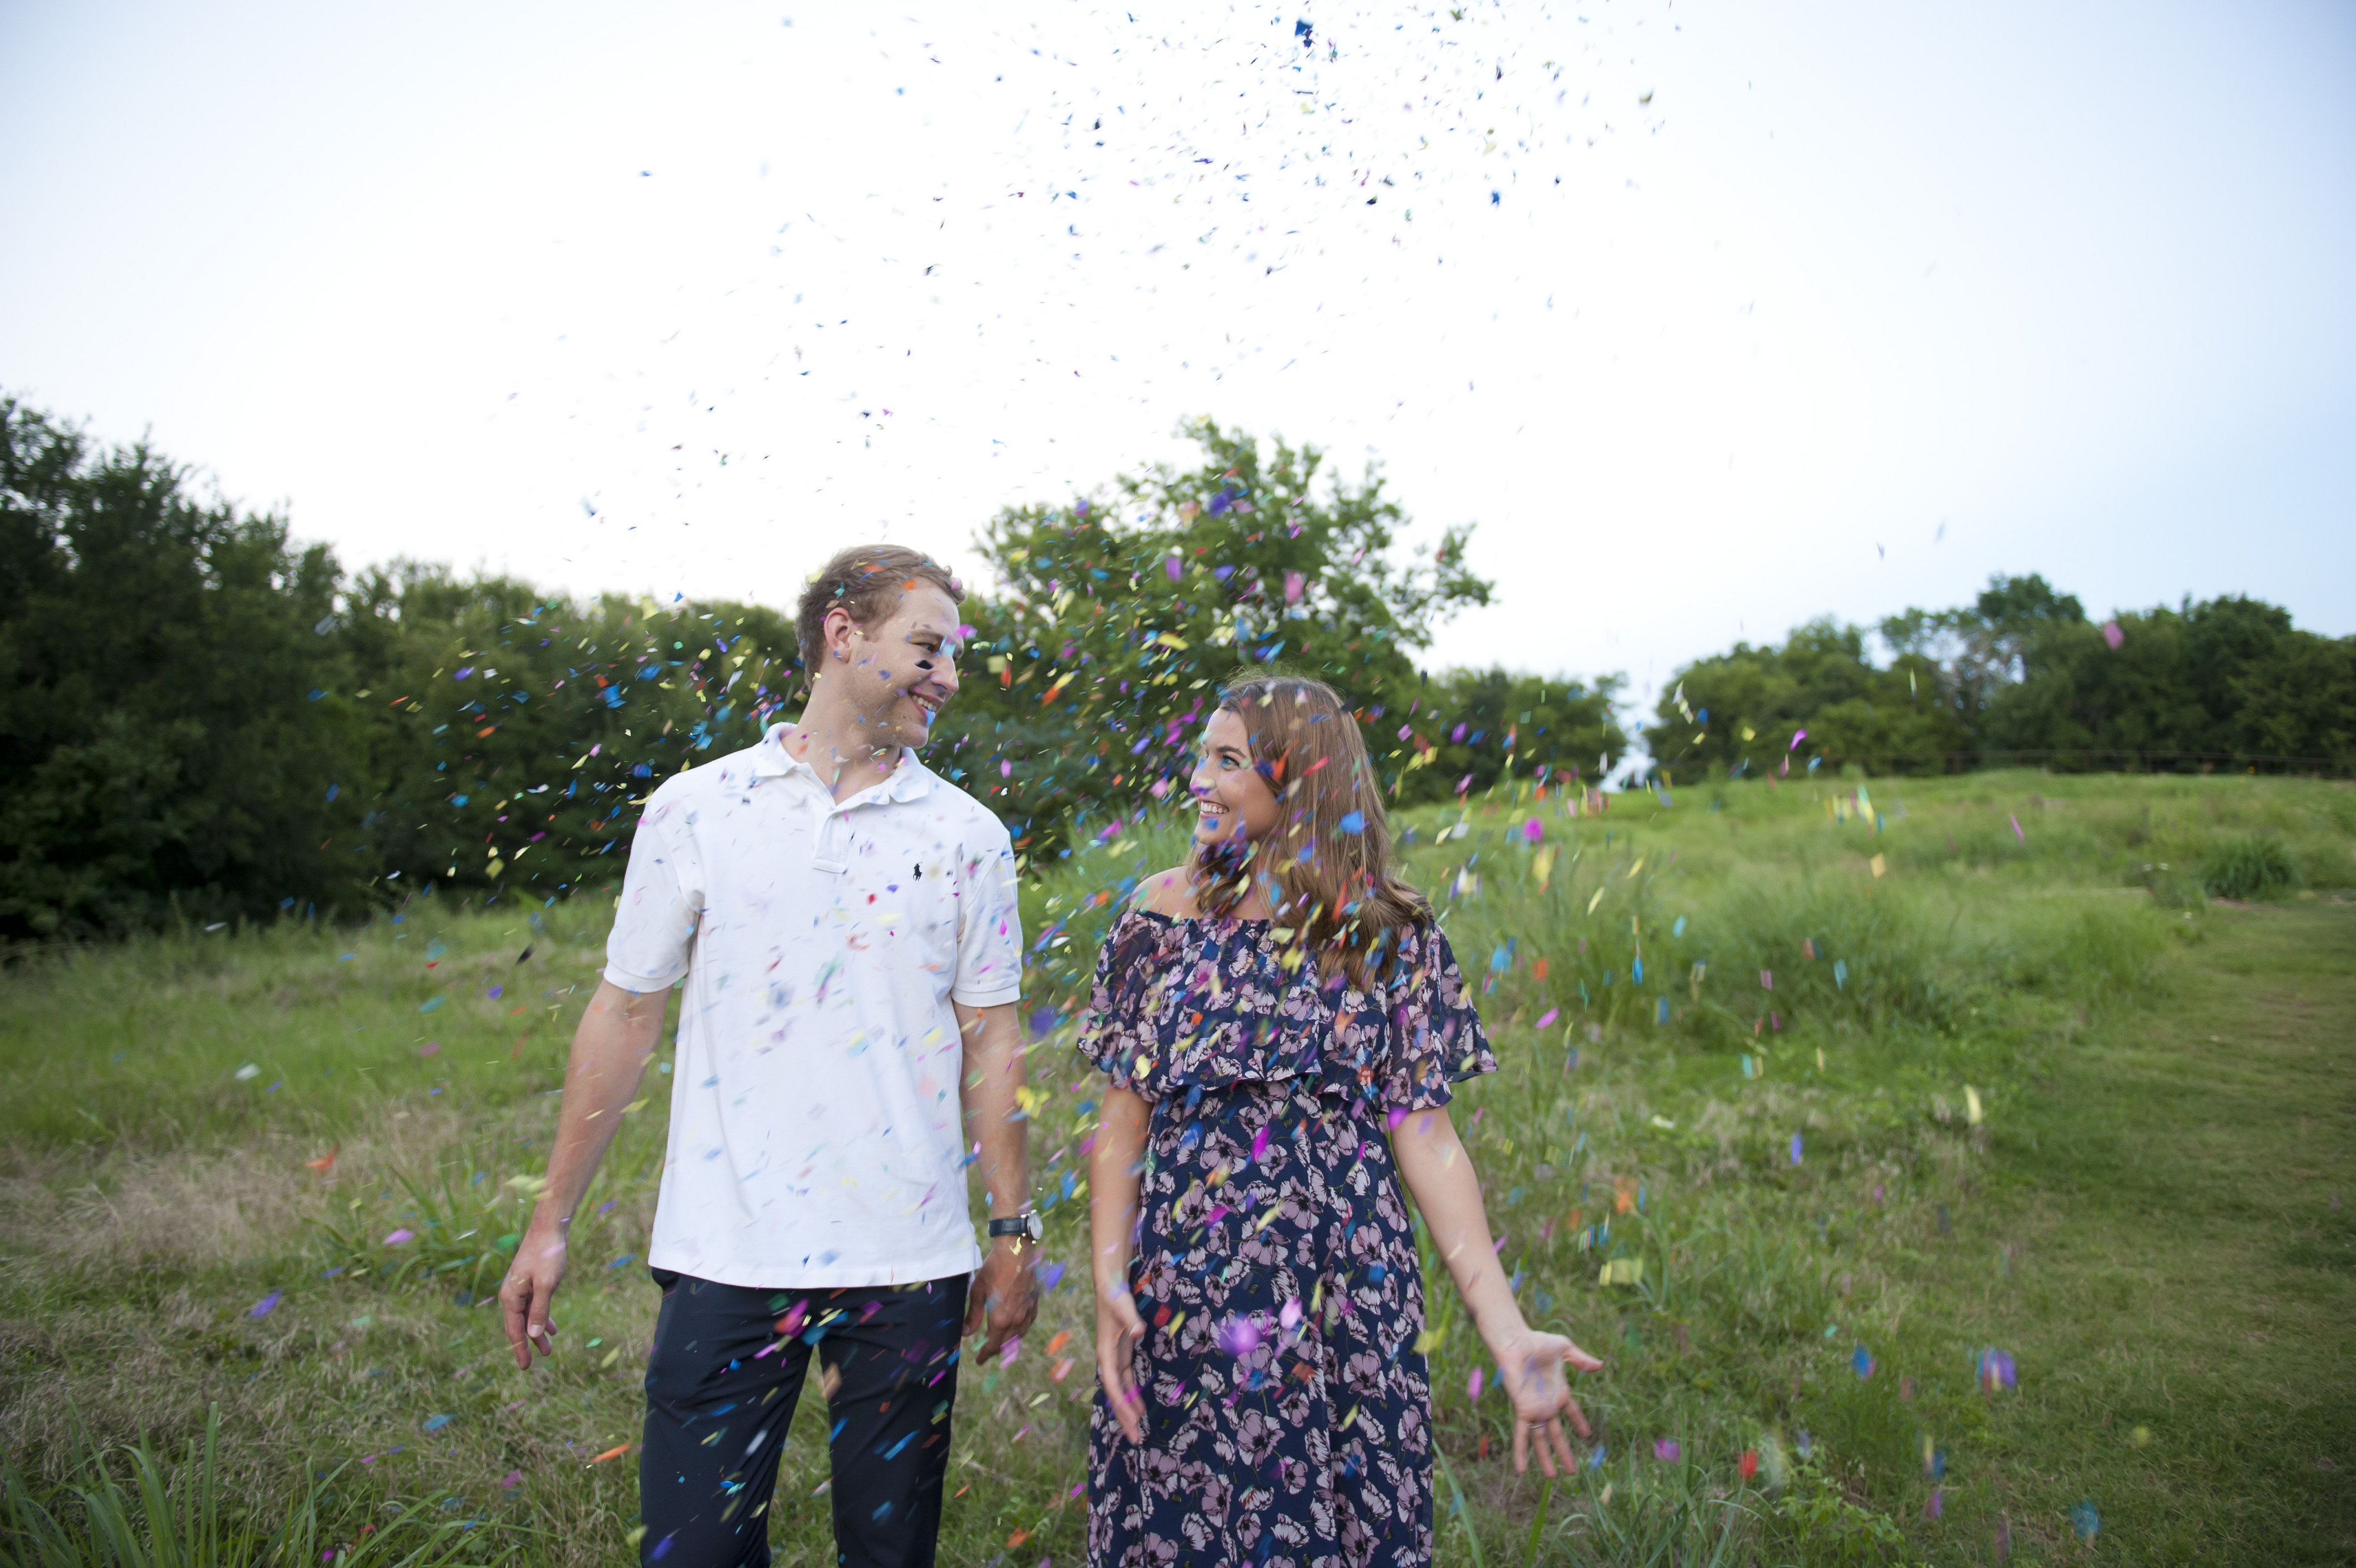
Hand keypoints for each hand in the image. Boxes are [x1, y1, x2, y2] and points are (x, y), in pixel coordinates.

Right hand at [498, 1214, 569, 1370]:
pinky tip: (551, 1328)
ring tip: (548, 1350)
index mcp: (510, 1297)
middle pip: (519, 1326)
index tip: (524, 1368)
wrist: (549, 1228)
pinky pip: (533, 1306)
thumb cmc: (547, 1255)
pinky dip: (541, 1317)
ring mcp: (520, 1288)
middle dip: (528, 1344)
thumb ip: (539, 1311)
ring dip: (537, 1332)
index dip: (519, 1350)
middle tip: (535, 1363)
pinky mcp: (530, 1282)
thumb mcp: (547, 1285)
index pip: (514, 1330)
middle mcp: (511, 1294)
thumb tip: (533, 1335)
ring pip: (527, 1317)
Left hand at [964, 1238, 1039, 1358]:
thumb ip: (973, 1315)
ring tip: (1001, 1342)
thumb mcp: (977, 1292)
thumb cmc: (993, 1269)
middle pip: (1006, 1343)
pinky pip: (1028, 1322)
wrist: (1015, 1251)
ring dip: (1009, 1341)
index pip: (992, 1345)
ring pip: (1019, 1334)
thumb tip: (967, 1334)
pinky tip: (1018, 1325)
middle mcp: (1016, 1319)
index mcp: (1000, 1319)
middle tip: (987, 1352)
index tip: (979, 1360)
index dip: (985, 1355)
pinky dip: (1021, 1329)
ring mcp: (1027, 1311)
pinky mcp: (1034, 1302)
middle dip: (996, 1350)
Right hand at [1094, 1280, 1147, 1442]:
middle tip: (1135, 1438)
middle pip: (1115, 1394)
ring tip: (1137, 1430)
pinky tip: (1140, 1408)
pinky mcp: (1122, 1354)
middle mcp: (1108, 1360)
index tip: (1133, 1420)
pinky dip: (1133, 1394)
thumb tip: (1138, 1332)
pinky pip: (1127, 1381)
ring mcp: (1115, 1358)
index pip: (1113, 1384)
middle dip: (1124, 1416)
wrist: (1110, 1286)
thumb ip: (1131, 1321)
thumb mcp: (1123, 1308)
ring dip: (1128, 1409)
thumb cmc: (1115, 1296)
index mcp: (1105, 1353)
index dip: (1122, 1403)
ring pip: (1121, 1390)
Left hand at [1491, 1325, 1603, 1476]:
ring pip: (1540, 1440)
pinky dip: (1521, 1452)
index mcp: (1558, 1391)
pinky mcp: (1523, 1410)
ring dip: (1545, 1459)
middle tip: (1572, 1470)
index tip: (1586, 1435)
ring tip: (1551, 1477)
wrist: (1516, 1341)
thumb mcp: (1565, 1349)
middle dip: (1564, 1452)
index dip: (1578, 1423)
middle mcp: (1546, 1404)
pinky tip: (1521, 1469)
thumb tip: (1599, 1365)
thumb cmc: (1538, 1342)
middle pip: (1557, 1434)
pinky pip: (1521, 1435)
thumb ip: (1581, 1360)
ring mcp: (1535, 1409)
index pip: (1571, 1412)